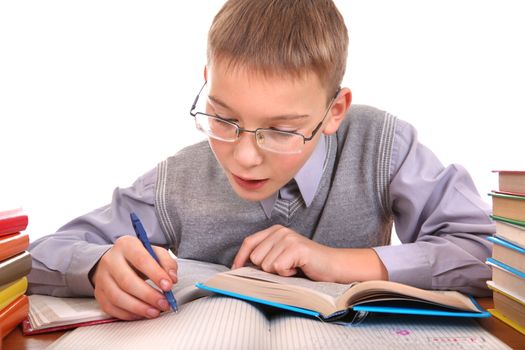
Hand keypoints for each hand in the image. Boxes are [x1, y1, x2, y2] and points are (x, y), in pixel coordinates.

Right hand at [90, 236, 177, 319]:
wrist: (117, 260)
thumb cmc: (139, 257)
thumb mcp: (155, 253)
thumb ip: (167, 263)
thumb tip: (171, 278)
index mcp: (126, 245)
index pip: (141, 260)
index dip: (156, 274)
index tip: (168, 286)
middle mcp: (110, 260)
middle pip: (127, 281)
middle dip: (148, 295)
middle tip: (164, 303)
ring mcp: (102, 277)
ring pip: (117, 297)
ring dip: (139, 308)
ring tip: (155, 312)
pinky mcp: (98, 293)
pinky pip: (111, 308)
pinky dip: (128, 314)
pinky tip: (141, 314)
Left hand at [232, 225, 387, 282]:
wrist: (332, 266)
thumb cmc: (305, 264)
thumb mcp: (280, 256)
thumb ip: (264, 256)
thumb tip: (240, 267)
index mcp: (274, 231)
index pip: (249, 243)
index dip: (240, 258)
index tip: (236, 270)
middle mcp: (280, 231)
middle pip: (255, 257)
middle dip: (267, 269)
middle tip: (285, 267)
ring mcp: (288, 238)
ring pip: (266, 264)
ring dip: (279, 272)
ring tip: (293, 267)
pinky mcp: (296, 247)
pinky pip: (278, 268)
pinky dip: (287, 274)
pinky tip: (298, 268)